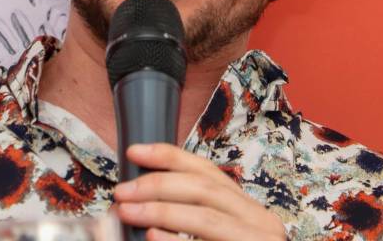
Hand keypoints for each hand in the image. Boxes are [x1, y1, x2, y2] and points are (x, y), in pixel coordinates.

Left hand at [112, 144, 286, 240]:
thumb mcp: (215, 236)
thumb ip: (190, 217)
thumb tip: (141, 199)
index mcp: (248, 210)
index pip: (207, 171)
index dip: (169, 156)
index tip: (134, 152)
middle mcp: (260, 222)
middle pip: (204, 189)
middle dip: (157, 185)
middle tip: (122, 191)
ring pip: (206, 216)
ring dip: (160, 210)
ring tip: (127, 211)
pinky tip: (153, 237)